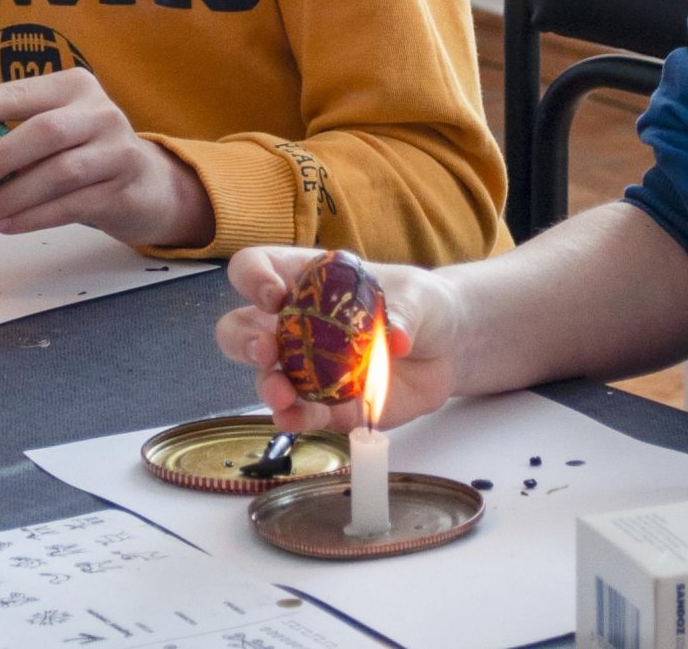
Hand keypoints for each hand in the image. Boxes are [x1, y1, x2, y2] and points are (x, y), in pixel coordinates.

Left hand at [0, 68, 214, 248]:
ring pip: (59, 172)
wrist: (145, 185)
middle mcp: (99, 112)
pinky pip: (73, 204)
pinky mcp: (123, 189)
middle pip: (44, 131)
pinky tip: (7, 224)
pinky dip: (35, 217)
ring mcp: (116, 150)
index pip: (22, 92)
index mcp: (73, 87)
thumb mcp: (42, 145)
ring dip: (13, 195)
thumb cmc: (79, 156)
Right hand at [214, 247, 462, 432]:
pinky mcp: (324, 404)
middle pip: (240, 328)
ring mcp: (304, 367)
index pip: (255, 267)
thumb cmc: (421, 305)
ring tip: (282, 395)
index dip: (252, 278)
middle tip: (266, 351)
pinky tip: (299, 420)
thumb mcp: (417, 296)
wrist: (447, 351)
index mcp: (306, 280)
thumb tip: (397, 338)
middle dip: (244, 340)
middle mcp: (293, 323)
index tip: (274, 296)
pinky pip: (298, 414)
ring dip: (266, 386)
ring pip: (263, 377)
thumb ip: (404, 312)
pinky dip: (295, 419)